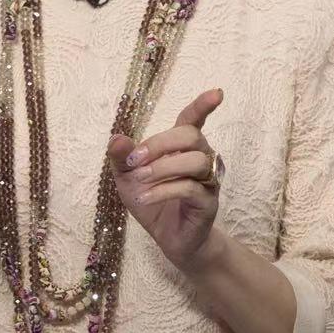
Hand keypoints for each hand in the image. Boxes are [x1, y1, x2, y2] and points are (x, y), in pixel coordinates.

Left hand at [108, 87, 224, 271]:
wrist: (168, 239)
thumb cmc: (152, 200)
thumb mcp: (128, 178)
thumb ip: (122, 157)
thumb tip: (116, 138)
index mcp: (182, 147)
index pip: (194, 120)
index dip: (203, 105)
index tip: (217, 93)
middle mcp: (201, 158)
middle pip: (191, 136)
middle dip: (159, 144)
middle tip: (134, 161)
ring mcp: (208, 180)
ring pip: (195, 161)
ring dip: (162, 168)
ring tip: (140, 181)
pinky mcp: (208, 202)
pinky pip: (190, 188)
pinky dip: (162, 191)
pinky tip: (144, 198)